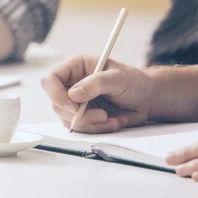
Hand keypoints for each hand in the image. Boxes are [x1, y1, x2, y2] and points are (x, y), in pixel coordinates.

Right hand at [41, 55, 157, 132]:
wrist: (147, 99)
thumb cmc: (134, 81)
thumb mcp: (117, 78)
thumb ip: (95, 83)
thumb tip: (73, 94)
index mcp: (76, 68)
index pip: (50, 79)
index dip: (56, 94)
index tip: (73, 106)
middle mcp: (73, 84)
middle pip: (57, 104)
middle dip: (78, 115)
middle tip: (101, 115)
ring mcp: (78, 103)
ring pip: (68, 120)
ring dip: (91, 124)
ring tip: (111, 118)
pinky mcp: (86, 117)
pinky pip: (82, 129)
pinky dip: (98, 129)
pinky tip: (114, 122)